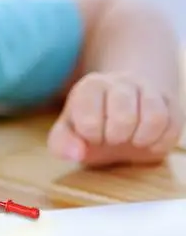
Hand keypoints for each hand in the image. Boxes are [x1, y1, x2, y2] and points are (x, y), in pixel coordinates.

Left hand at [47, 71, 182, 166]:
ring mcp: (148, 90)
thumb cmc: (91, 124)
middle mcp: (120, 82)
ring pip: (154, 116)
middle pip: (124, 115)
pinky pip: (172, 125)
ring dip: (141, 139)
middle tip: (112, 140)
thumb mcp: (69, 133)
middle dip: (117, 137)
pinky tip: (147, 143)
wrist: (121, 112)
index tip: (92, 136)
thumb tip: (76, 153)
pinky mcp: (169, 102)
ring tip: (131, 142)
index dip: (92, 134)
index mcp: (91, 86)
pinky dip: (160, 142)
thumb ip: (63, 143)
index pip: (90, 114)